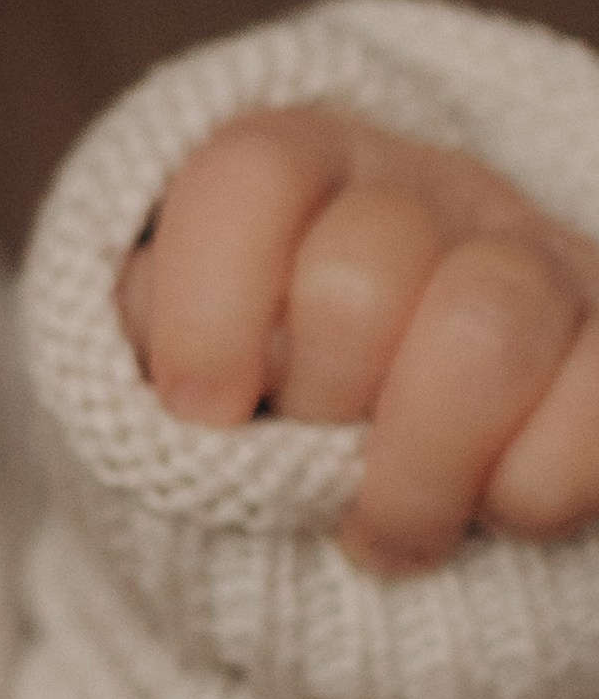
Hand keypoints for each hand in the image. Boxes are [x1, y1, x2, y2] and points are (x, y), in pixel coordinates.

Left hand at [118, 105, 598, 569]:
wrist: (390, 445)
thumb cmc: (265, 394)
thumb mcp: (178, 351)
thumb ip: (144, 340)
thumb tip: (185, 392)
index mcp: (301, 165)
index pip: (249, 176)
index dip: (208, 309)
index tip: (198, 412)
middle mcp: (424, 189)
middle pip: (357, 281)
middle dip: (317, 409)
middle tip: (308, 467)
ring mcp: (535, 258)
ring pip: (486, 336)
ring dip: (419, 475)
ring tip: (383, 533)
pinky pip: (595, 408)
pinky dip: (532, 492)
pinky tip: (493, 511)